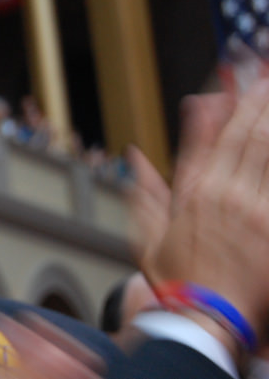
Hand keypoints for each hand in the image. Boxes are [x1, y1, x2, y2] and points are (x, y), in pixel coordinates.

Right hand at [132, 78, 268, 348]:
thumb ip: (145, 191)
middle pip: (243, 133)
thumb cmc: (176, 280)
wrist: (201, 318)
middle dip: (257, 99)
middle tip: (267, 71)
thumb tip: (134, 156)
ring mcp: (248, 206)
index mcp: (188, 190)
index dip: (222, 102)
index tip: (231, 76)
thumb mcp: (147, 234)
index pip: (207, 134)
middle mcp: (218, 191)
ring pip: (265, 149)